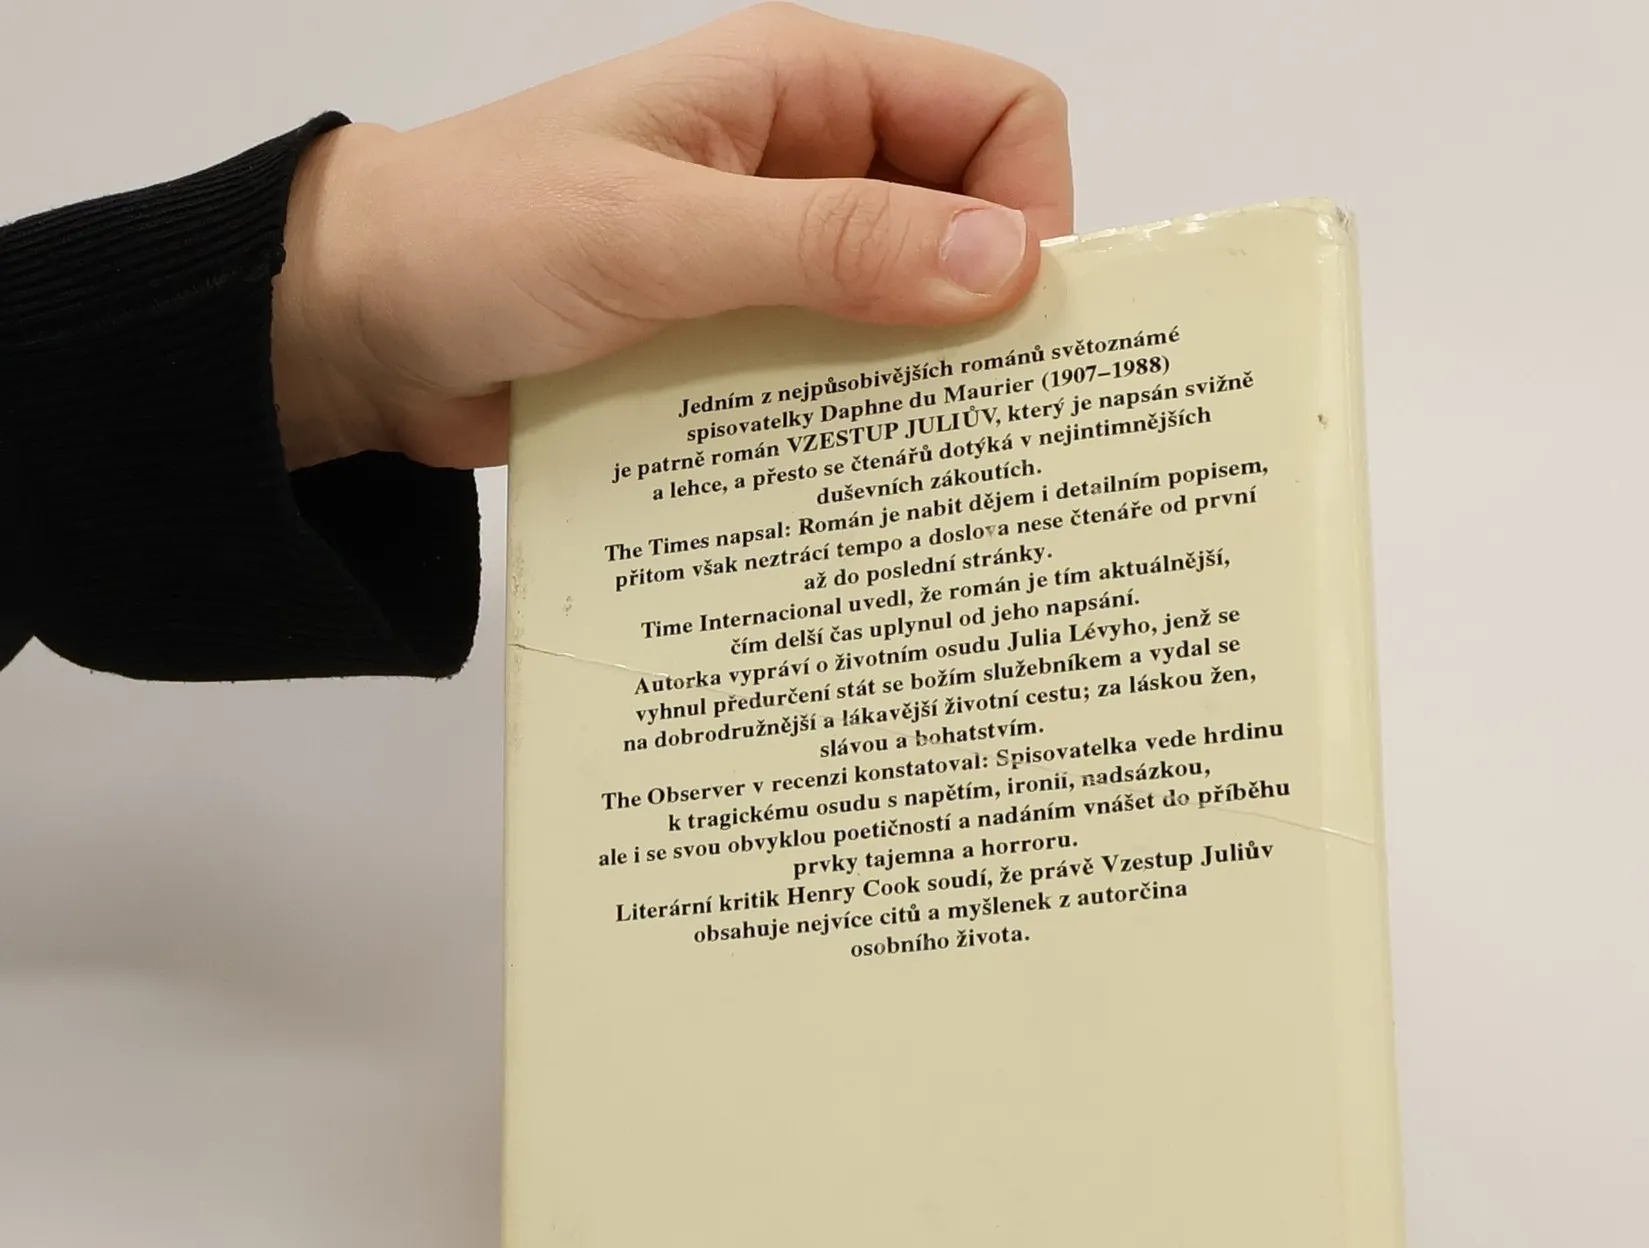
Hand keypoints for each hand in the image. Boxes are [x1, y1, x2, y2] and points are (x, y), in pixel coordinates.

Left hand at [271, 3, 1071, 470]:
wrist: (358, 327)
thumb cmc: (482, 237)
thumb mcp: (660, 234)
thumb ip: (829, 246)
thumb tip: (1003, 267)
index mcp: (803, 90)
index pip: (997, 116)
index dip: (1033, 209)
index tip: (1015, 326)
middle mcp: (810, 170)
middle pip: (968, 230)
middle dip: (995, 321)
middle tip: (1008, 434)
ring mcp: (776, 268)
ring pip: (910, 323)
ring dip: (927, 395)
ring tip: (945, 487)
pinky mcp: (742, 350)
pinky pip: (840, 388)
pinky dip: (860, 437)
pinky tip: (865, 499)